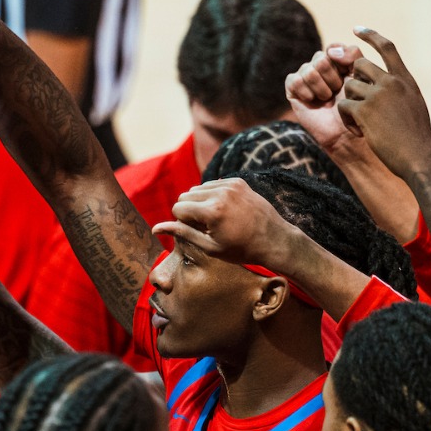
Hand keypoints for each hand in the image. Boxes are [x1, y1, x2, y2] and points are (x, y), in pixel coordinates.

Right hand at [154, 179, 305, 274]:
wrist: (275, 240)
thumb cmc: (241, 249)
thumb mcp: (209, 246)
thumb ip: (182, 233)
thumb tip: (155, 228)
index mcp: (212, 211)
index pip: (178, 208)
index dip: (182, 222)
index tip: (196, 232)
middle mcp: (220, 193)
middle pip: (185, 196)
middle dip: (189, 210)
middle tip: (205, 227)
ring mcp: (230, 185)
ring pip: (197, 189)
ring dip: (200, 202)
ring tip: (215, 219)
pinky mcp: (238, 181)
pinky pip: (213, 184)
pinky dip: (213, 196)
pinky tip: (225, 210)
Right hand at [285, 45, 355, 153]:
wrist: (343, 131)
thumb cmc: (355, 106)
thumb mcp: (361, 78)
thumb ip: (353, 56)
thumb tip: (332, 51)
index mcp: (336, 58)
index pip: (334, 48)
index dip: (341, 64)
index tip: (348, 79)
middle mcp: (319, 63)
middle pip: (321, 59)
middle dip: (332, 79)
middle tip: (336, 92)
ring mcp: (304, 73)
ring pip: (309, 70)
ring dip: (321, 89)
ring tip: (326, 99)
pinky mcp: (292, 86)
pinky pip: (295, 80)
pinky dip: (306, 93)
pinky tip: (312, 101)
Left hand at [335, 28, 430, 180]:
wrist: (419, 158)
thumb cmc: (417, 138)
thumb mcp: (414, 106)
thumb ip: (401, 91)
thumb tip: (389, 82)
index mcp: (406, 80)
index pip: (388, 47)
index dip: (371, 35)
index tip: (356, 29)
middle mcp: (392, 82)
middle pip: (359, 64)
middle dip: (353, 80)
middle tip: (358, 101)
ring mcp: (378, 95)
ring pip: (348, 86)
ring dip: (349, 103)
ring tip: (361, 122)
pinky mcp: (365, 111)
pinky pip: (343, 105)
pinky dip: (346, 118)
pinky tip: (359, 131)